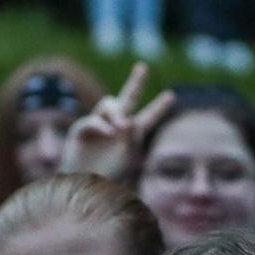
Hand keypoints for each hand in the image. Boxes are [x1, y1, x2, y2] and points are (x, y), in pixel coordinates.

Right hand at [58, 62, 175, 180]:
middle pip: (128, 98)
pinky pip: (93, 120)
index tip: (172, 95)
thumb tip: (127, 120)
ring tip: (121, 126)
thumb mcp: (128, 158)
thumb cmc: (110, 177)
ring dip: (117, 112)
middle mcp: (117, 125)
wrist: (85, 187)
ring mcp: (99, 125)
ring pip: (109, 103)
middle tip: (143, 67)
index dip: (159, 107)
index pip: (149, 117)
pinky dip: (102, 125)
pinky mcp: (82, 129)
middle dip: (136, 82)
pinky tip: (110, 132)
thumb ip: (131, 138)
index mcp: (133, 135)